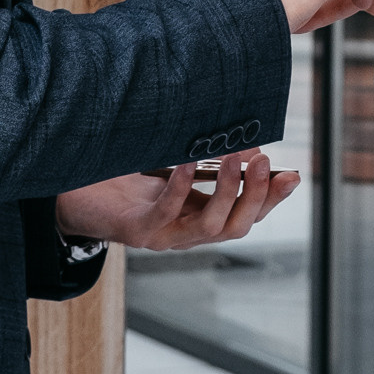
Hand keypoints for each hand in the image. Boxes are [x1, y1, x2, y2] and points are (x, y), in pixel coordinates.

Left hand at [55, 152, 297, 250]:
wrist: (80, 195)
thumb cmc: (129, 176)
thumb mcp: (173, 161)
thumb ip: (205, 155)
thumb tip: (242, 138)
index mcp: (201, 216)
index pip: (247, 215)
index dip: (271, 200)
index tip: (293, 175)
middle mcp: (187, 232)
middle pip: (235, 227)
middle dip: (255, 196)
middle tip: (264, 162)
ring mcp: (164, 236)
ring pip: (208, 227)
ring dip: (226, 193)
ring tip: (235, 159)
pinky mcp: (138, 231)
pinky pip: (165, 214)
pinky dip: (180, 189)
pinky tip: (186, 164)